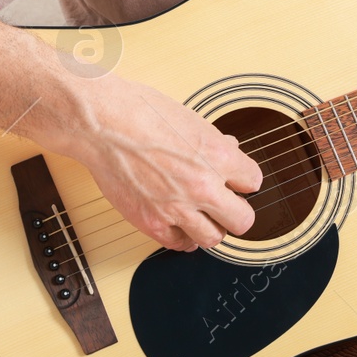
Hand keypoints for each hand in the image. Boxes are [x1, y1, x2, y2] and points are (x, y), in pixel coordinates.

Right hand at [73, 76, 261, 252]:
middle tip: (227, 206)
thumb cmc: (141, 112)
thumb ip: (212, 142)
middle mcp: (202, 186)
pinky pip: (179, 244)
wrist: (103, 124)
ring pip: (213, 239)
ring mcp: (177, 208)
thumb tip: (228, 150)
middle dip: (237, 212)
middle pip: (242, 220)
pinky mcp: (151, 222)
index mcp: (217, 156)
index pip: (253, 181)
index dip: (244, 180)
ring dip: (211, 228)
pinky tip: (180, 224)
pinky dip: (182, 237)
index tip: (237, 181)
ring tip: (203, 217)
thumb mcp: (190, 119)